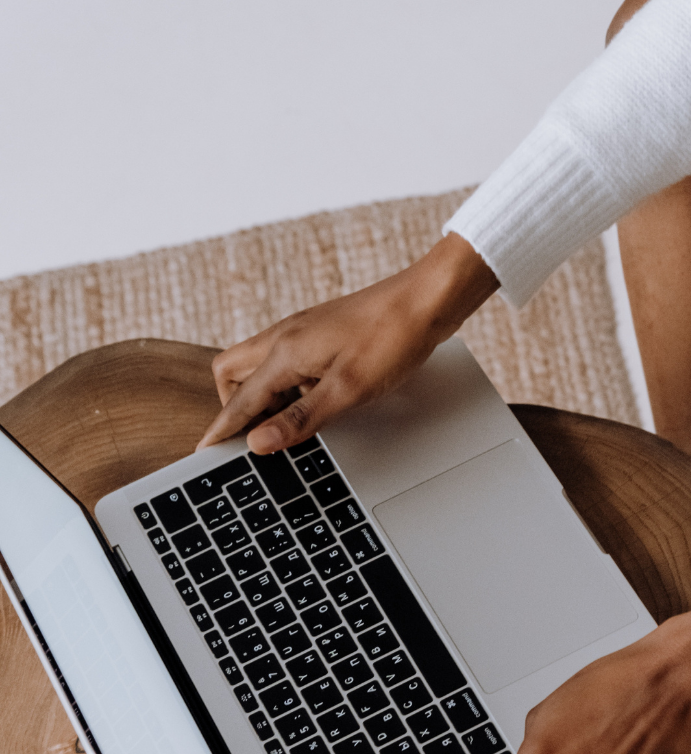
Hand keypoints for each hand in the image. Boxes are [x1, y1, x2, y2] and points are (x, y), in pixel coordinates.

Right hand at [197, 233, 497, 453]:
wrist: (424, 300)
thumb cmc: (392, 339)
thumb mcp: (347, 390)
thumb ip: (300, 419)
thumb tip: (258, 442)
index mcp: (283, 352)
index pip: (239, 402)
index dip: (222, 431)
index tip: (204, 454)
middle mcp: (283, 337)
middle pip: (233, 375)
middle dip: (237, 407)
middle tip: (258, 436)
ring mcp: (300, 333)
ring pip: (259, 367)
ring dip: (266, 397)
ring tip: (292, 423)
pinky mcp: (318, 334)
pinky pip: (285, 362)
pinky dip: (288, 385)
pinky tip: (316, 399)